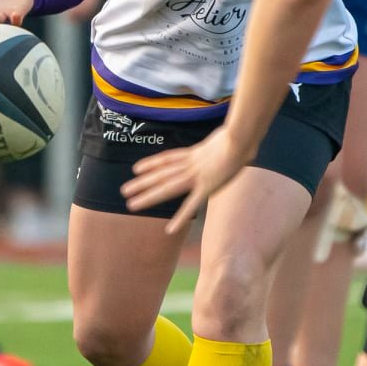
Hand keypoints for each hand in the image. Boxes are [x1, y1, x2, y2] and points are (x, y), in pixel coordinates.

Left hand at [121, 126, 252, 236]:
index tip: (137, 168)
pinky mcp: (207, 187)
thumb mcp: (230, 137)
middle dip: (142, 183)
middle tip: (124, 190)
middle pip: (161, 174)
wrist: (241, 137)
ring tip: (130, 204)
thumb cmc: (242, 135)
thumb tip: (239, 141)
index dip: (152, 163)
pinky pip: (191, 205)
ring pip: (167, 187)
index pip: (168, 158)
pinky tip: (170, 230)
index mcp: (196, 154)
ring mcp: (197, 176)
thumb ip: (227, 142)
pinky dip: (180, 218)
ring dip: (148, 196)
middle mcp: (191, 165)